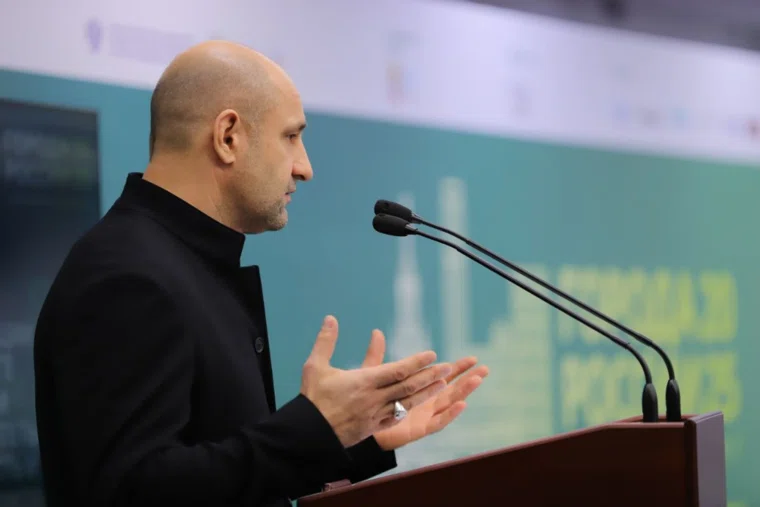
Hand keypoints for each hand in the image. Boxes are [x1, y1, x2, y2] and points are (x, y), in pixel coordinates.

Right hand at [300, 315, 452, 447]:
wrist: (308, 434)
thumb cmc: (313, 399)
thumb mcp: (315, 366)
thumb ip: (326, 341)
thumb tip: (330, 318)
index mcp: (363, 382)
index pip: (396, 370)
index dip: (416, 362)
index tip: (431, 354)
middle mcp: (374, 399)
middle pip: (408, 387)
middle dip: (430, 376)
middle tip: (449, 368)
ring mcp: (376, 416)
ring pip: (407, 403)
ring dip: (427, 393)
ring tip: (444, 384)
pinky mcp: (374, 428)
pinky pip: (398, 418)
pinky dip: (411, 410)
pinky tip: (419, 404)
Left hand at [360, 330, 488, 450]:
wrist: (357, 426)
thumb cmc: (366, 401)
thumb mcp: (372, 374)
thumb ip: (377, 355)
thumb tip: (376, 332)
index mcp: (418, 389)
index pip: (442, 376)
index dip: (458, 368)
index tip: (472, 358)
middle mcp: (425, 402)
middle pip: (452, 389)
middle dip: (468, 379)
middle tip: (484, 368)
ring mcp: (424, 416)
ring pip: (449, 403)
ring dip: (464, 391)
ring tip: (477, 379)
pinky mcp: (418, 429)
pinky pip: (438, 422)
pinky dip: (451, 414)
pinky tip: (462, 404)